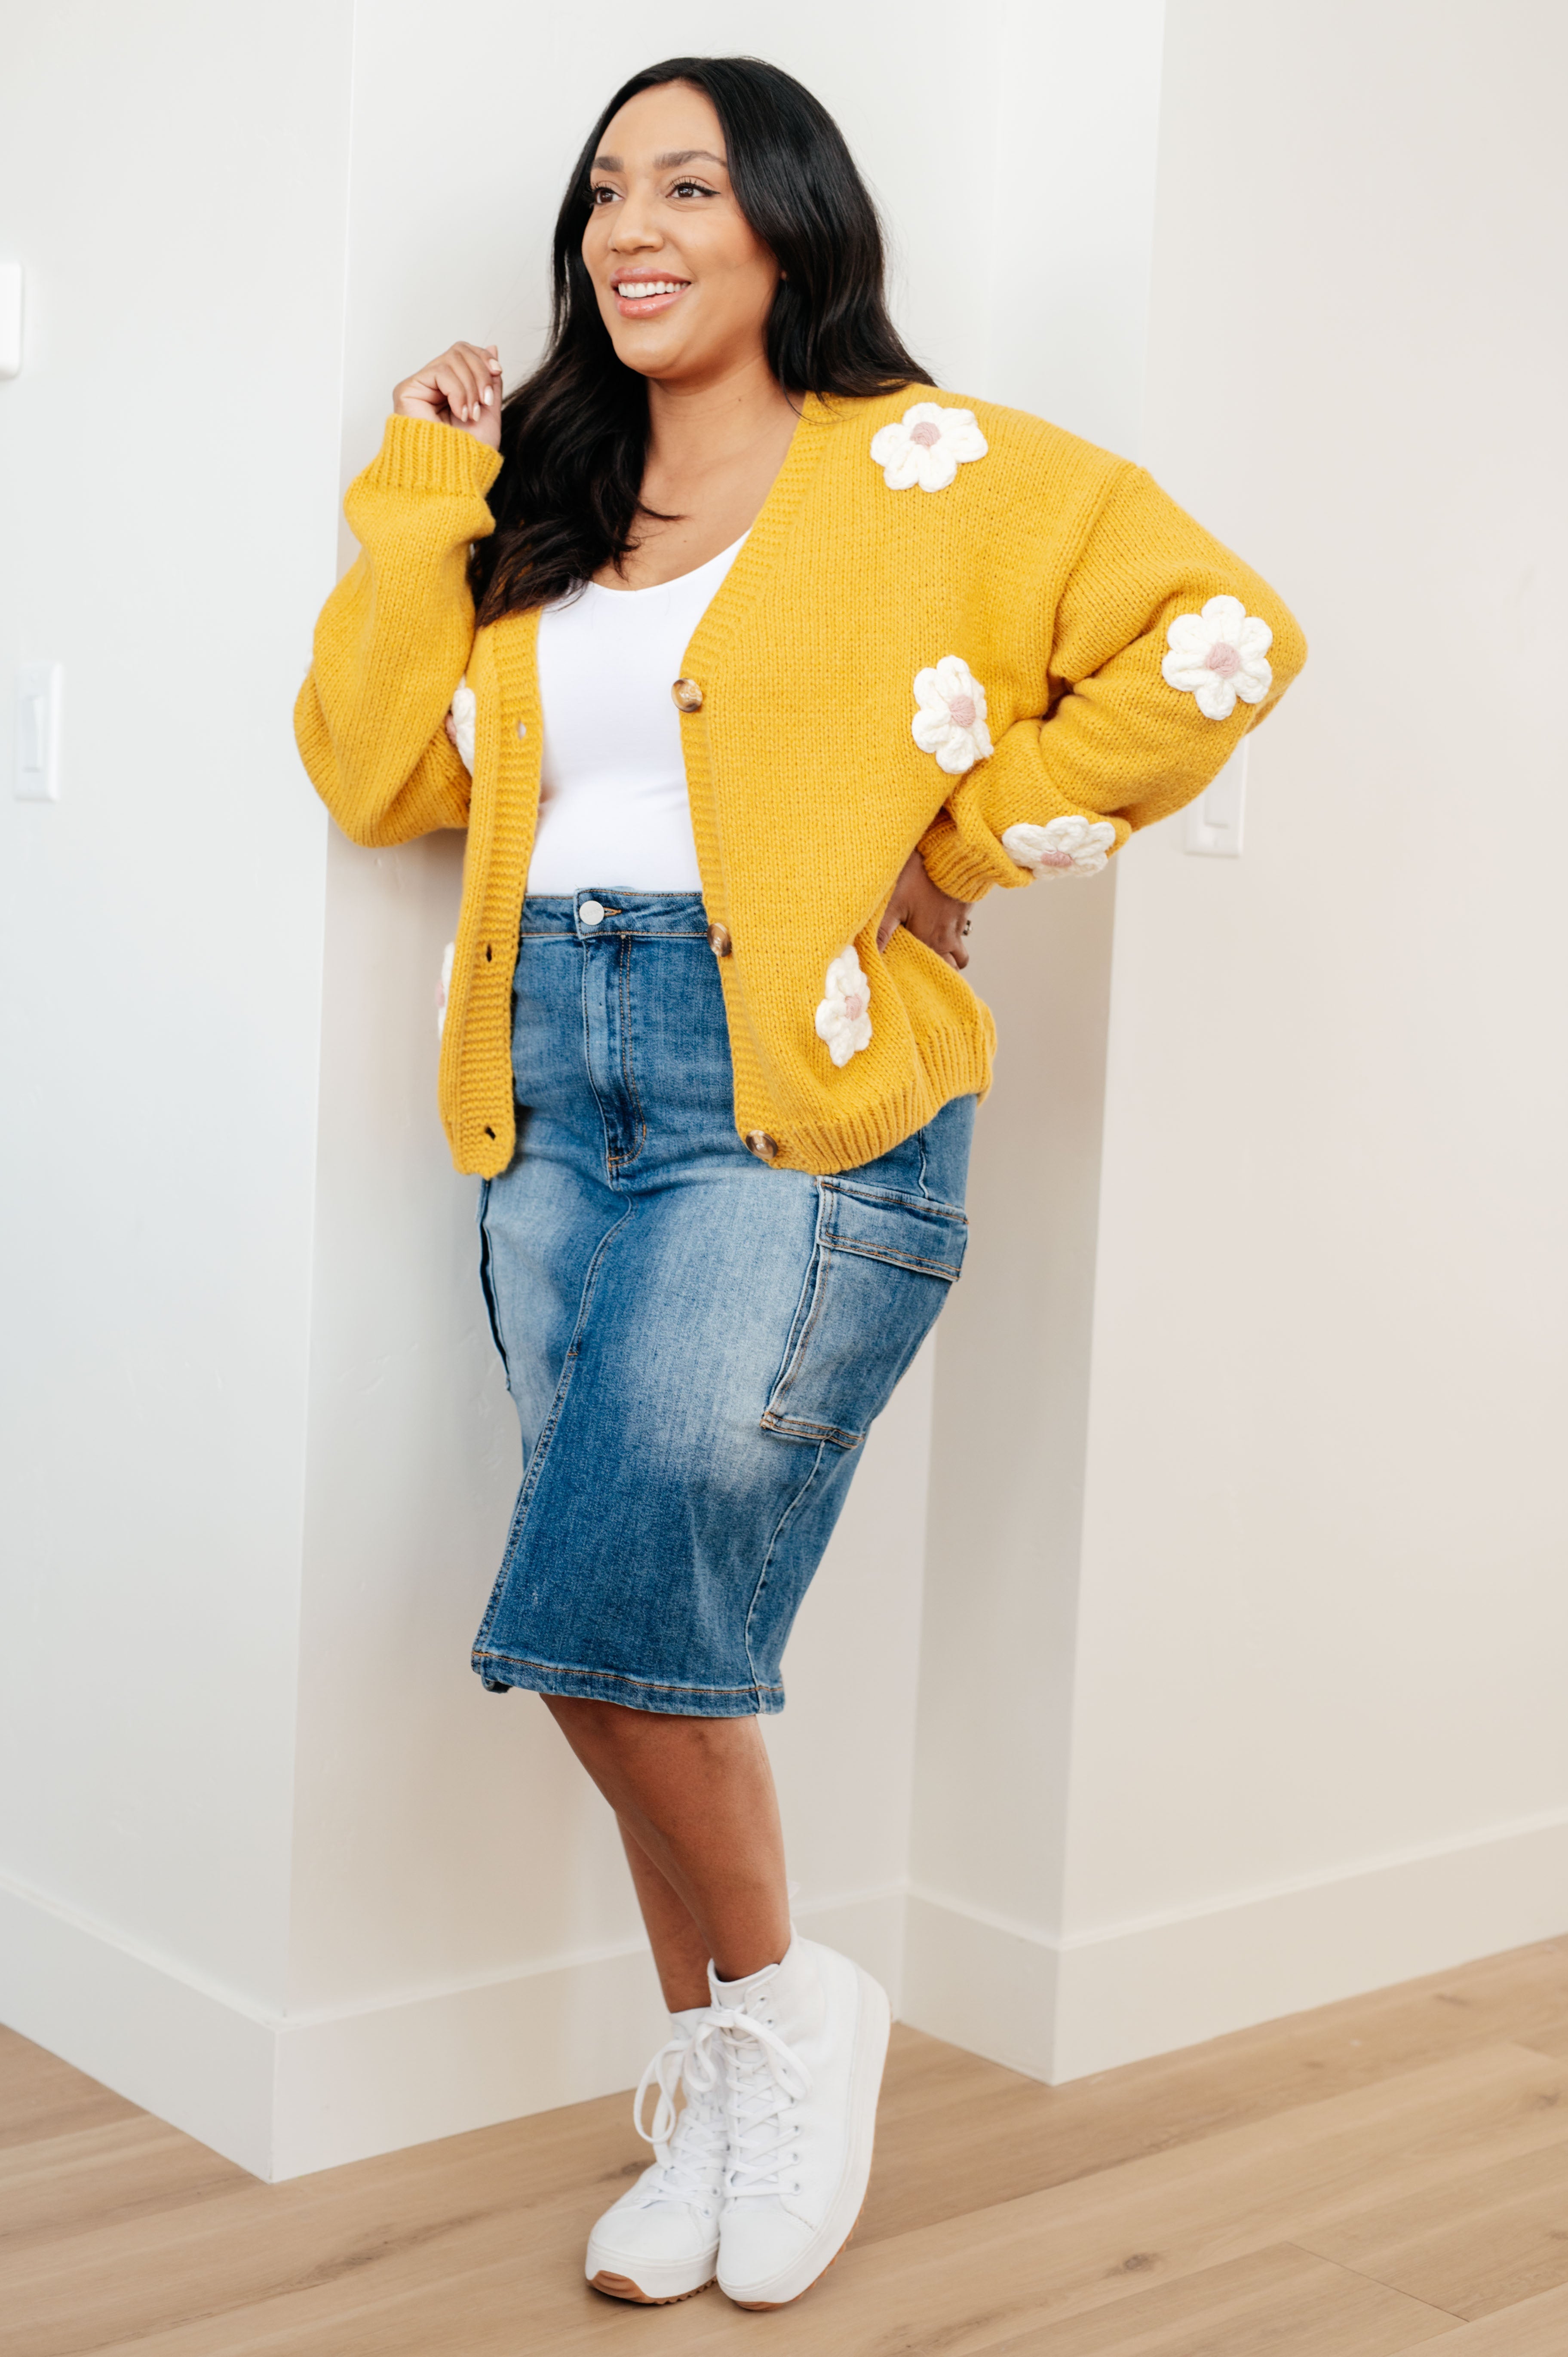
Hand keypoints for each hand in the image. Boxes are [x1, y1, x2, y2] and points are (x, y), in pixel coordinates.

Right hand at [392, 343, 502, 446]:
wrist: (455, 477)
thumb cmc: (469, 454)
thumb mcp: (488, 411)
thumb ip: (489, 380)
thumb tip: (493, 347)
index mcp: (449, 389)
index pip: (464, 353)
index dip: (482, 358)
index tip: (498, 372)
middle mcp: (432, 385)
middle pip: (459, 351)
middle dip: (480, 373)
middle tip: (485, 401)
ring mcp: (419, 387)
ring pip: (451, 359)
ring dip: (470, 387)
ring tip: (471, 414)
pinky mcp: (407, 390)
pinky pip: (440, 372)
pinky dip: (458, 392)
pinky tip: (460, 413)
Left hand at [876, 849, 972, 970]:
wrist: (952, 857)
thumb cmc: (921, 877)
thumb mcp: (894, 903)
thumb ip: (881, 932)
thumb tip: (870, 955)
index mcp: (927, 942)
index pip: (925, 973)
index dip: (917, 979)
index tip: (906, 979)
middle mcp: (944, 940)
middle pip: (948, 970)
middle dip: (937, 974)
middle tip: (922, 973)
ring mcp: (957, 929)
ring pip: (959, 958)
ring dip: (950, 959)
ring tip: (934, 956)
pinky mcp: (963, 916)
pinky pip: (962, 938)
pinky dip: (954, 940)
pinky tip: (940, 932)